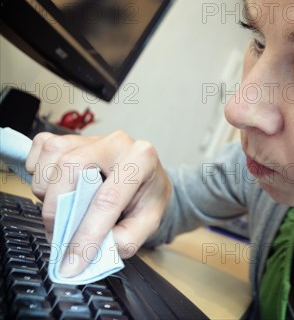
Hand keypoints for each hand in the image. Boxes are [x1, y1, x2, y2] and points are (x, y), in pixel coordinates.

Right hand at [25, 130, 171, 277]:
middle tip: (59, 233)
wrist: (145, 180)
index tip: (73, 261)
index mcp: (142, 160)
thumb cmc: (146, 198)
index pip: (108, 197)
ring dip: (47, 189)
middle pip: (73, 165)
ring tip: (62, 209)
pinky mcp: (71, 137)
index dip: (87, 233)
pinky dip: (38, 170)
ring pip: (54, 155)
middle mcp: (117, 142)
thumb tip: (94, 251)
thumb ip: (126, 240)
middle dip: (58, 206)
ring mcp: (92, 137)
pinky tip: (54, 187)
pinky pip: (42, 146)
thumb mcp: (149, 223)